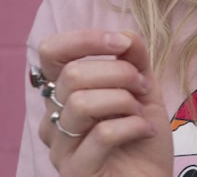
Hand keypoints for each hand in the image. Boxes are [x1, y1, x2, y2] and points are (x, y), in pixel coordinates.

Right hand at [36, 30, 171, 176]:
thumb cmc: (141, 139)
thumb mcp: (144, 91)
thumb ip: (135, 60)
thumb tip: (125, 34)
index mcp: (66, 94)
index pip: (52, 53)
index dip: (85, 39)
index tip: (121, 43)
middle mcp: (54, 118)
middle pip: (73, 75)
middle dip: (119, 73)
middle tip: (142, 88)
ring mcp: (60, 147)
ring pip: (81, 103)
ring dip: (124, 100)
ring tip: (141, 112)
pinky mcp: (75, 171)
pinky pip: (102, 134)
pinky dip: (132, 126)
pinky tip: (145, 132)